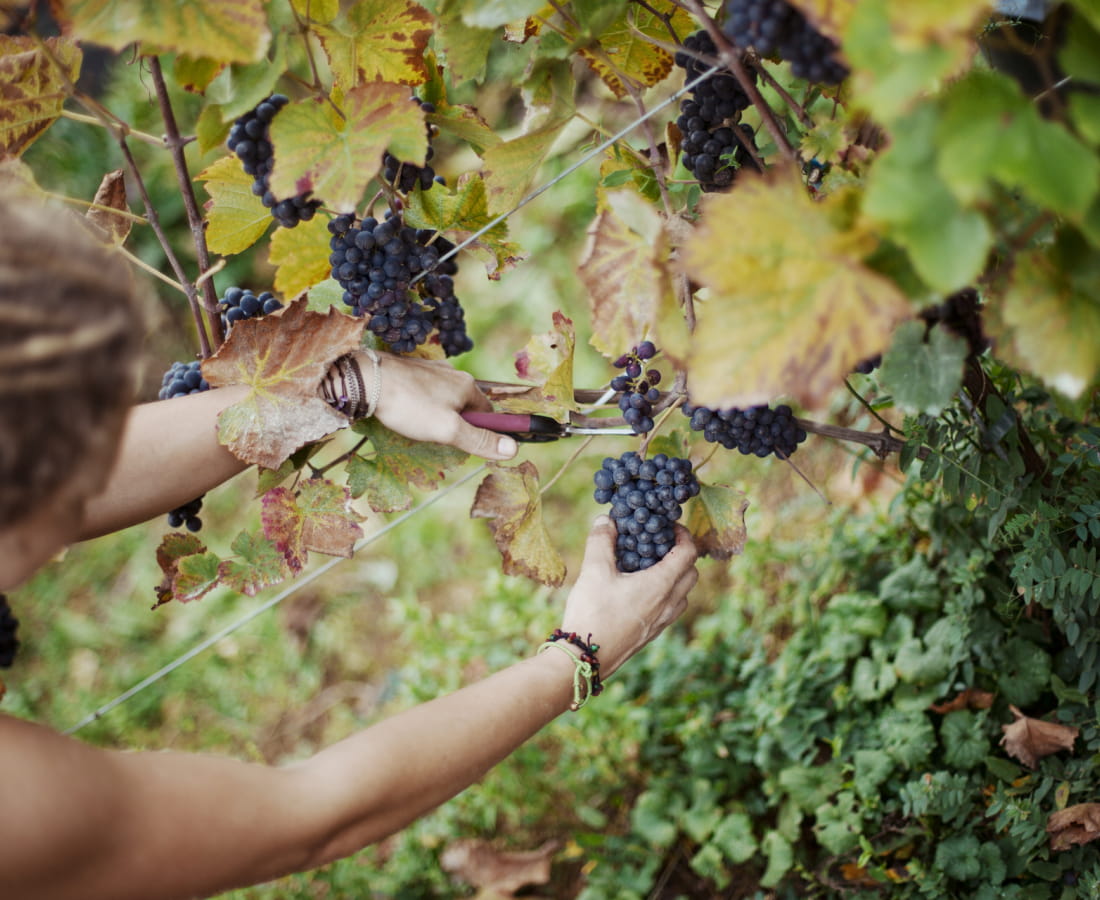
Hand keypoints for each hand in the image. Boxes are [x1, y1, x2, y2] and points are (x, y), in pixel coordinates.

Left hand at [358, 351, 518, 460]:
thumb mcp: (448, 430)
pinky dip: (422, 404)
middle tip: (439, 438)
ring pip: (445, 398)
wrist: (367, 379)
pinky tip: (408, 411)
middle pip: (466, 405)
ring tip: (420, 426)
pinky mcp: (411, 370)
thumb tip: (513, 449)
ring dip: (440, 413)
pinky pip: (426, 391)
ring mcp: (431, 370)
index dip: (483, 431)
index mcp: (467, 385)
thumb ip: (480, 440)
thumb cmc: (409, 406)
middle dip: (459, 423)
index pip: (488, 412)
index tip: (467, 444)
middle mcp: (453, 373)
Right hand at [559, 515, 698, 677]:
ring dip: (675, 577)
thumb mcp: (594, 571)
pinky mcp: (651, 634)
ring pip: (682, 594)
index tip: (670, 527)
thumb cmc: (592, 613)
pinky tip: (639, 591)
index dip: (683, 535)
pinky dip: (665, 594)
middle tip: (660, 544)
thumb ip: (601, 541)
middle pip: (691, 573)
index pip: (689, 553)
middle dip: (682, 555)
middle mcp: (668, 604)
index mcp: (661, 585)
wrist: (585, 658)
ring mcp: (662, 622)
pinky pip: (670, 609)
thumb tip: (605, 520)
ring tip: (650, 567)